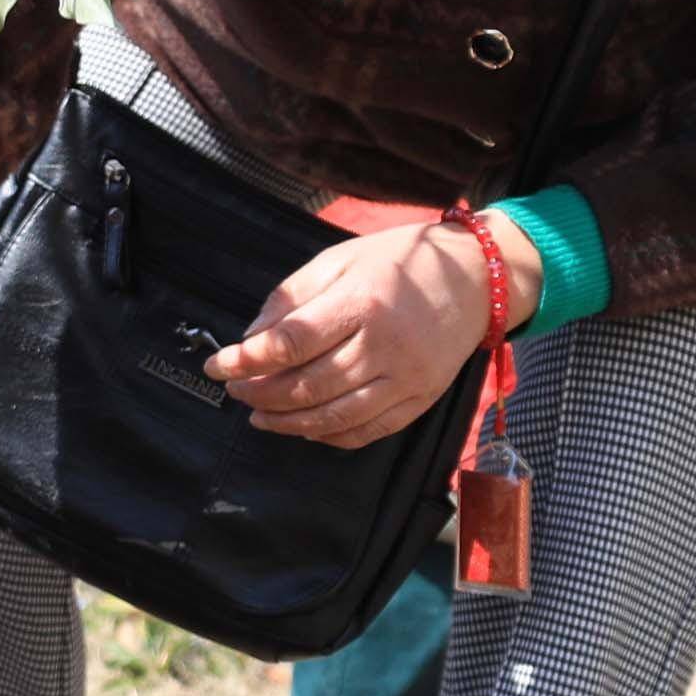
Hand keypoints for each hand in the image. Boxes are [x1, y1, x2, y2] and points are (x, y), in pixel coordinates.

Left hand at [207, 217, 535, 448]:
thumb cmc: (402, 262)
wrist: (478, 279)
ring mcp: (406, 379)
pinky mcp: (420, 400)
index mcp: (362, 301)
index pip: (291, 342)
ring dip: (287, 422)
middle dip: (261, 392)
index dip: (247, 360)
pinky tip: (303, 427)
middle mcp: (385, 345)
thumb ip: (292, 297)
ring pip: (334, 417)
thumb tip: (250, 338)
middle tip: (235, 390)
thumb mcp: (340, 259)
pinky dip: (328, 436)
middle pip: (308, 385)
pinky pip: (367, 431)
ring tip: (258, 414)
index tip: (218, 365)